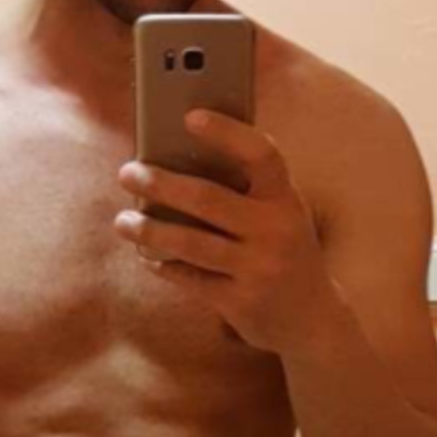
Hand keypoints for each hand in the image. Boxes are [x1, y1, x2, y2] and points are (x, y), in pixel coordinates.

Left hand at [114, 106, 339, 354]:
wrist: (313, 319)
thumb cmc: (285, 253)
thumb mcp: (280, 217)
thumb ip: (246, 192)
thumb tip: (178, 161)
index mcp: (286, 199)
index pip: (261, 154)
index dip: (227, 133)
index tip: (190, 116)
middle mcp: (275, 230)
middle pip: (208, 199)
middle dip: (161, 184)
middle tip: (127, 173)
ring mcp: (259, 268)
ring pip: (191, 243)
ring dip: (150, 230)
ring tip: (122, 222)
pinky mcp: (241, 302)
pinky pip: (191, 279)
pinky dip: (164, 266)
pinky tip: (146, 257)